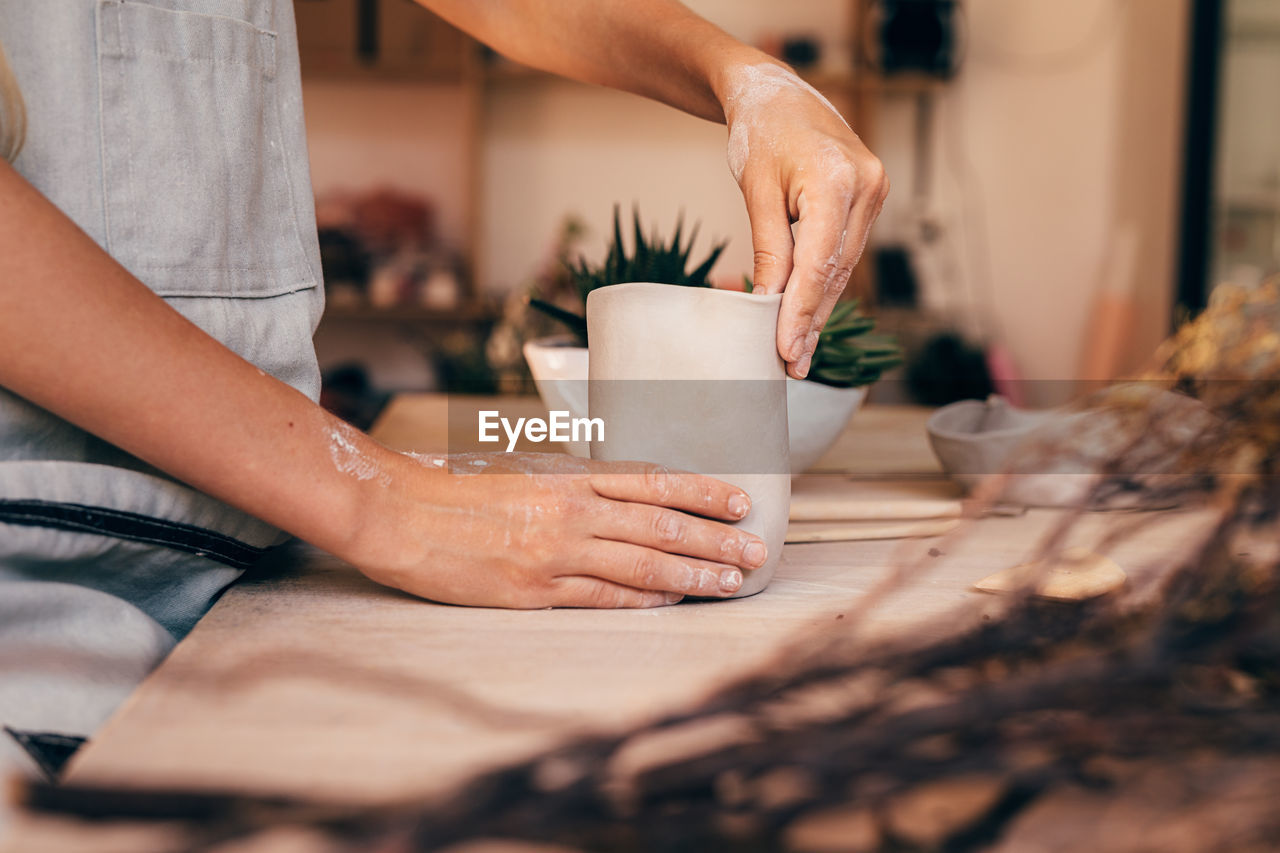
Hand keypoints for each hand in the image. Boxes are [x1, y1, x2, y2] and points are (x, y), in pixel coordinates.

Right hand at [346, 451, 768, 608]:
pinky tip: (674, 598)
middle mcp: (571, 513)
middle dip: (716, 540)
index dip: (702, 492)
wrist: (401, 517)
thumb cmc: (458, 495)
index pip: (653, 482)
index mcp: (569, 479)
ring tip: (732, 581)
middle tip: (758, 550)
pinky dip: (644, 597)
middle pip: (660, 525)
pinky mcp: (535, 592)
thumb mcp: (523, 477)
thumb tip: (622, 501)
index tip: (740, 501)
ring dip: (694, 573)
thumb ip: (573, 490)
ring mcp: (555, 554)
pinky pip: (604, 596)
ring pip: (642, 563)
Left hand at [720, 62, 889, 378]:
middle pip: (836, 271)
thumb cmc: (761, 134)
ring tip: (798, 351)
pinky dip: (825, 283)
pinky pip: (845, 251)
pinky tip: (809, 314)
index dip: (802, 312)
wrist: (778, 94)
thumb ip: (769, 247)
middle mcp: (866, 187)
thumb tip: (769, 303)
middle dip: (811, 320)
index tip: (786, 351)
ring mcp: (874, 193)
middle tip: (790, 365)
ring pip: (844, 267)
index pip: (819, 263)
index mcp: (836, 180)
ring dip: (820, 309)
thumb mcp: (756, 191)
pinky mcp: (869, 199)